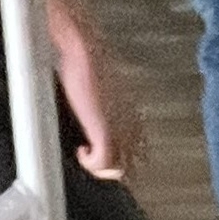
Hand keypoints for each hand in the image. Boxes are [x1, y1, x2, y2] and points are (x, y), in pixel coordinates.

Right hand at [51, 7, 144, 178]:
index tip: (100, 154)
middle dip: (109, 168)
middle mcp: (132, 128)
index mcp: (134, 119)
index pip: (138, 154)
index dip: (120, 160)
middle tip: (90, 159)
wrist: (84, 49)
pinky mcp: (105, 132)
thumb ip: (106, 112)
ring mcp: (120, 132)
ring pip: (118, 170)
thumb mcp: (103, 94)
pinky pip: (103, 164)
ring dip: (99, 168)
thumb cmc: (88, 64)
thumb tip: (95, 121)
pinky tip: (81, 151)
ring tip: (84, 154)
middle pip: (130, 166)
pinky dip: (90, 163)